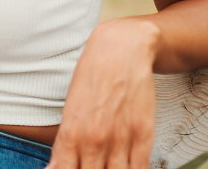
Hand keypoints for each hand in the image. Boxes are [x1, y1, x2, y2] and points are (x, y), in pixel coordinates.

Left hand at [47, 18, 159, 168]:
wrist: (120, 49)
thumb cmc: (92, 77)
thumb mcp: (69, 110)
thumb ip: (64, 145)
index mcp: (71, 132)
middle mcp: (94, 138)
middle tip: (93, 166)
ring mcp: (120, 138)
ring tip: (107, 167)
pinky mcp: (143, 134)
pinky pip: (139, 168)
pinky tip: (127, 168)